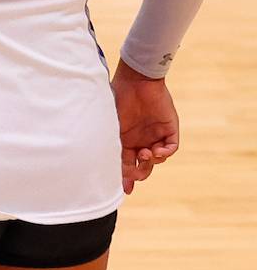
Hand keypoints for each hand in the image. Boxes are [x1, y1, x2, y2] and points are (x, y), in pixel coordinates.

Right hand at [113, 62, 178, 193]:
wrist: (136, 80)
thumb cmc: (118, 98)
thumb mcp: (110, 124)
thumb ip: (109, 144)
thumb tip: (99, 164)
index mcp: (124, 138)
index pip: (126, 162)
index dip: (125, 176)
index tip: (125, 189)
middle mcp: (140, 139)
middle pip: (143, 164)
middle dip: (140, 172)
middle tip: (137, 172)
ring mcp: (155, 134)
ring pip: (157, 159)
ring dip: (151, 162)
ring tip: (146, 154)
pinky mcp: (169, 129)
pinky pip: (171, 148)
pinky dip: (165, 154)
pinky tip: (157, 152)